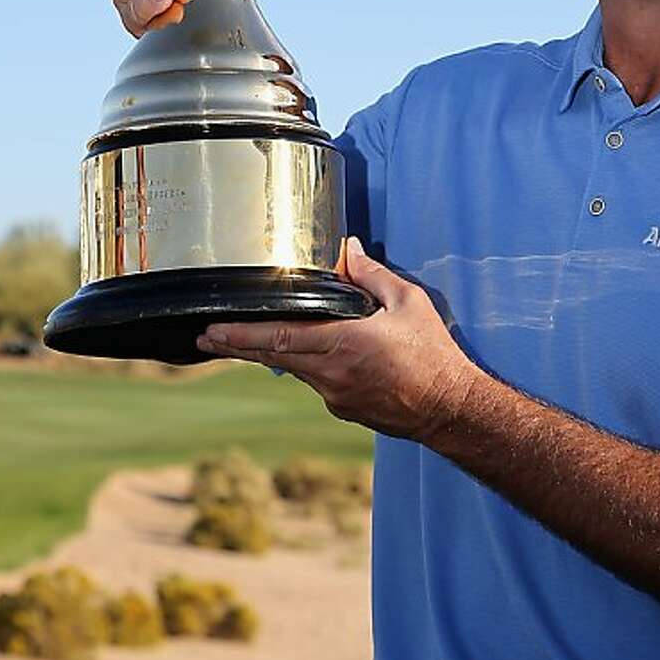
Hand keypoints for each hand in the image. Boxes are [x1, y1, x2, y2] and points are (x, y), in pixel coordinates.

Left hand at [195, 238, 483, 440]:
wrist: (451, 409)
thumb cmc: (433, 355)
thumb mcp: (408, 303)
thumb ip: (372, 275)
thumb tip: (348, 250)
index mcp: (343, 344)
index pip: (278, 338)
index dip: (241, 335)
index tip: (212, 330)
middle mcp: (331, 374)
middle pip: (273, 357)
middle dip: (238, 345)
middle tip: (208, 336)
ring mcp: (335, 396)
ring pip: (295, 368)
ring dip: (275, 352)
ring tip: (250, 338)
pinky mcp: (344, 409)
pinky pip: (317, 381)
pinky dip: (309, 364)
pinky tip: (315, 352)